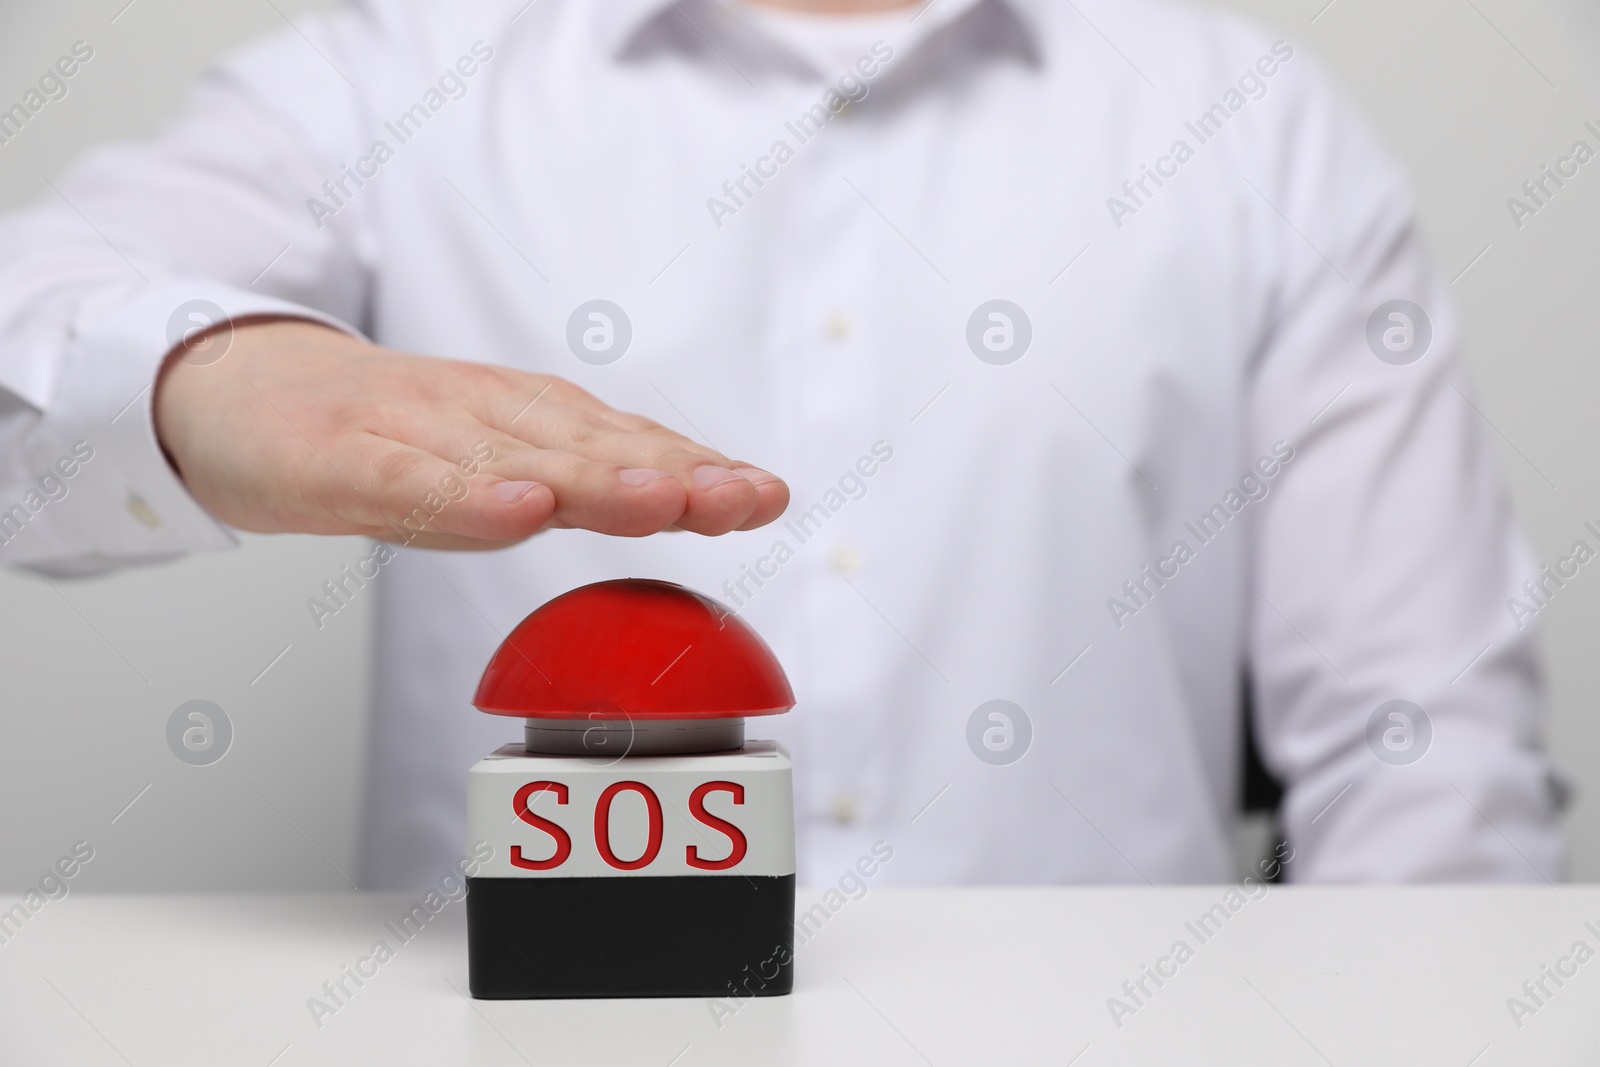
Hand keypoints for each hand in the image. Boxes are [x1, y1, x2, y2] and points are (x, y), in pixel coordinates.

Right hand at [153, 319, 788, 548]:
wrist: (242, 387)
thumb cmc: (379, 433)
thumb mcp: (492, 459)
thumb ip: (578, 478)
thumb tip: (689, 496)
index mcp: (526, 424)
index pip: (625, 446)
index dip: (699, 469)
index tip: (767, 494)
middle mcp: (485, 417)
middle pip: (590, 449)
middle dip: (675, 474)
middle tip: (745, 496)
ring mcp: (414, 431)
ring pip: (513, 458)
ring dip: (594, 480)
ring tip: (663, 499)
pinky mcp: (343, 457)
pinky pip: (410, 482)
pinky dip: (465, 496)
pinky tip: (516, 510)